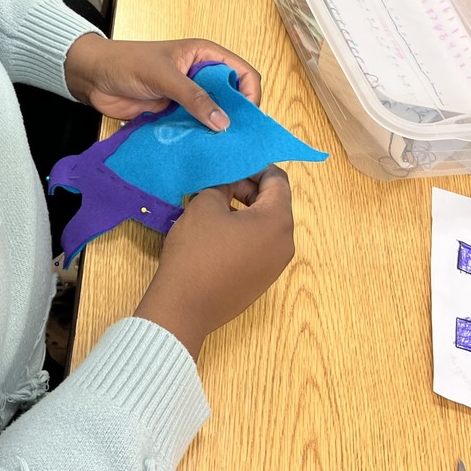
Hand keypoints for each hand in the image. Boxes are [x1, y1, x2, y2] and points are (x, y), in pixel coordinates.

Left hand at [64, 34, 260, 131]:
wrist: (93, 77)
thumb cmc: (127, 63)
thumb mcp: (164, 76)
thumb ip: (194, 97)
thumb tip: (223, 122)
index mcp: (205, 55)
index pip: (243, 73)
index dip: (250, 94)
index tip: (246, 118)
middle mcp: (201, 75)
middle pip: (232, 97)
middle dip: (236, 116)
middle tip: (237, 140)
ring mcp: (188, 96)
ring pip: (214, 115)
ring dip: (216, 130)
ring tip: (221, 149)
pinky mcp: (175, 113)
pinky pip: (195, 127)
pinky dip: (199, 137)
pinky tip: (202, 149)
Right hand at [134, 166, 294, 358]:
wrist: (184, 307)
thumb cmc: (197, 250)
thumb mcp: (206, 204)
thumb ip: (223, 185)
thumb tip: (229, 183)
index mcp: (278, 221)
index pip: (277, 180)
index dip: (254, 166)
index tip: (230, 163)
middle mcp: (286, 243)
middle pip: (274, 203)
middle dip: (247, 188)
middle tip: (218, 183)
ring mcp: (275, 266)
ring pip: (265, 225)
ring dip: (244, 210)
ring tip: (214, 204)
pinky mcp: (261, 281)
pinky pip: (258, 246)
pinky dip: (243, 232)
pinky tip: (216, 232)